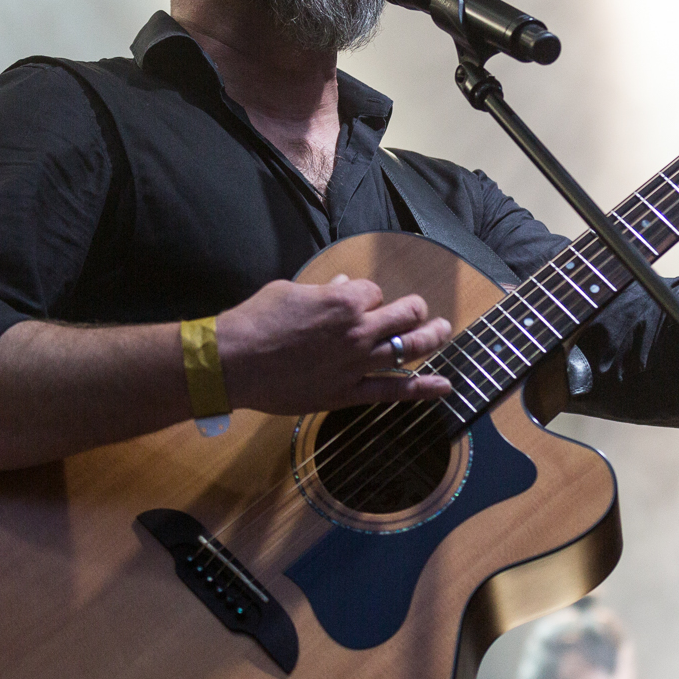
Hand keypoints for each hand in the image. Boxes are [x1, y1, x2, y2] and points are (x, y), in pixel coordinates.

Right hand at [215, 275, 452, 413]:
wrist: (233, 362)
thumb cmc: (256, 320)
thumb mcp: (291, 291)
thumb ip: (324, 290)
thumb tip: (344, 285)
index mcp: (344, 301)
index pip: (374, 291)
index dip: (368, 295)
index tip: (356, 302)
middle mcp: (358, 331)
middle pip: (405, 315)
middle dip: (416, 310)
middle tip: (422, 312)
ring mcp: (357, 364)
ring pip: (408, 349)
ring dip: (432, 338)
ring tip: (443, 331)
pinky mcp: (348, 393)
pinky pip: (394, 391)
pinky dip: (423, 389)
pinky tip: (444, 386)